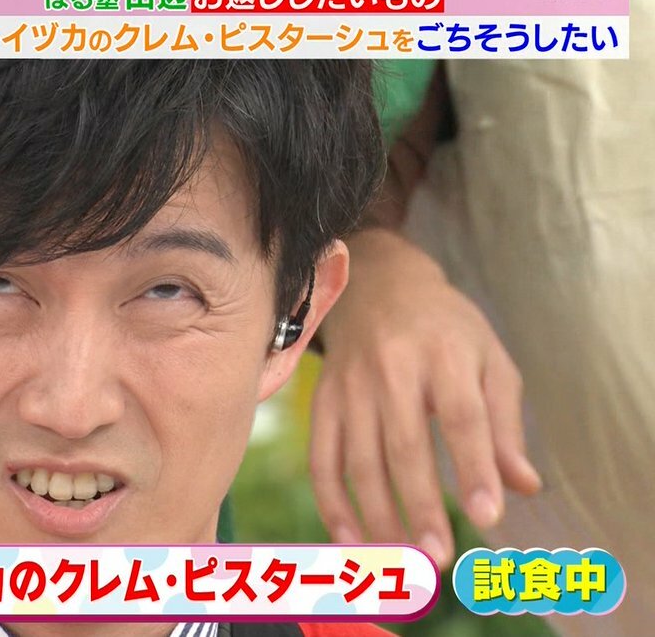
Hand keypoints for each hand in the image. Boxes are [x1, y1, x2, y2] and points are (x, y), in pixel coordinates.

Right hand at [310, 228, 541, 567]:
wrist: (378, 285)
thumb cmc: (446, 329)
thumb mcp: (490, 360)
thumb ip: (506, 424)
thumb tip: (523, 486)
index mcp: (445, 353)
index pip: (461, 416)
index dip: (473, 468)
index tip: (488, 516)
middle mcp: (393, 368)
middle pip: (404, 445)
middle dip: (421, 506)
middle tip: (440, 557)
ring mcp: (351, 386)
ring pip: (359, 460)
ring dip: (378, 515)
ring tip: (403, 558)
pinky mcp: (323, 401)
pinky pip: (321, 459)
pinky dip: (332, 504)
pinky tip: (352, 540)